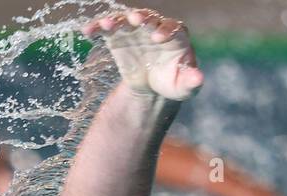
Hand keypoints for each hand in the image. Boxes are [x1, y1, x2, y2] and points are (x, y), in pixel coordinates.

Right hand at [83, 8, 202, 100]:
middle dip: (142, 18)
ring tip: (106, 25)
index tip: (157, 39)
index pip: (172, 27)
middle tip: (135, 19)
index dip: (165, 30)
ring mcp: (136, 30)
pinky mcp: (119, 36)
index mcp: (175, 36)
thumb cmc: (172, 83)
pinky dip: (97, 28)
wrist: (152, 86)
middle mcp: (155, 27)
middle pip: (149, 18)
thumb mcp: (183, 86)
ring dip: (116, 20)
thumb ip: (191, 82)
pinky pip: (107, 29)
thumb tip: (198, 79)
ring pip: (126, 19)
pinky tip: (87, 32)